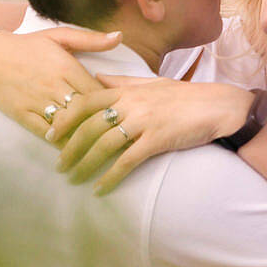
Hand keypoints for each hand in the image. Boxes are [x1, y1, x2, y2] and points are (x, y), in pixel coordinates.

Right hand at [0, 26, 121, 135]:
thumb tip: (119, 36)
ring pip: (68, 124)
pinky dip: (61, 142)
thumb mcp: (59, 36)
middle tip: (121, 137)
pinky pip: (46, 133)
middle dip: (104, 124)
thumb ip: (90, 39)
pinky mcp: (23, 114)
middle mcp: (53, 85)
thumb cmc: (26, 46)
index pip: (98, 91)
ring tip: (103, 147)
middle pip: (86, 111)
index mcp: (66, 66)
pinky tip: (74, 149)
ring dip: (85, 136)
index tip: (125, 114)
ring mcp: (37, 102)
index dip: (113, 105)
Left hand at [47, 75, 255, 192]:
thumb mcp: (151, 82)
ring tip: (73, 178)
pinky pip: (127, 161)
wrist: (217, 106)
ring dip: (85, 164)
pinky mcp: (156, 140)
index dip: (64, 118)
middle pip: (89, 126)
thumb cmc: (184, 96)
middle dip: (69, 147)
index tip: (49, 134)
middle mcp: (131, 103)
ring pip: (104, 145)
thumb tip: (96, 76)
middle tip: (58, 164)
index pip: (85, 101)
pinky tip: (100, 190)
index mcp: (127, 89)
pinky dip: (111, 177)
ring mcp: (144, 121)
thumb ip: (122, 81)